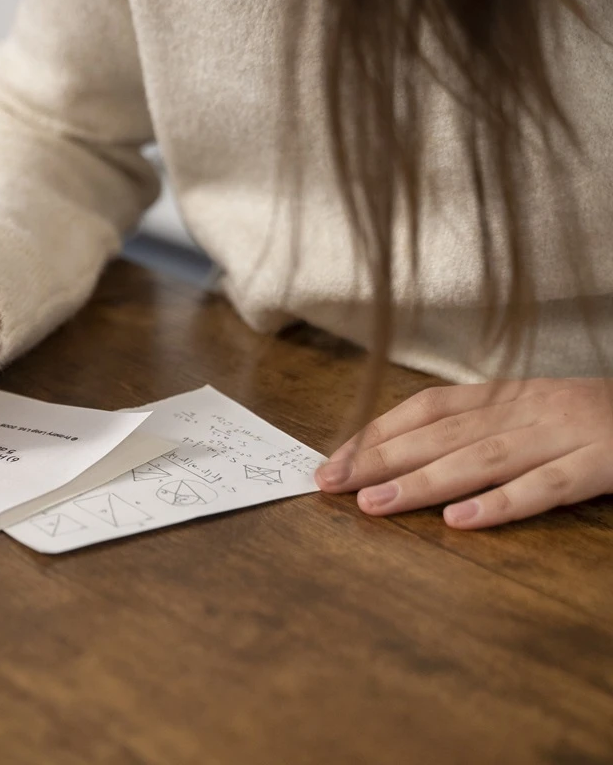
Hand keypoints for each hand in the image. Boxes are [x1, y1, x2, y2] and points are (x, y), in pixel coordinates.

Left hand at [314, 379, 612, 528]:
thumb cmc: (600, 420)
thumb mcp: (537, 412)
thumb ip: (484, 428)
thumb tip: (409, 454)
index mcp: (512, 394)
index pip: (427, 408)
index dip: (378, 431)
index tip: (334, 458)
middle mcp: (531, 408)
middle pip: (441, 434)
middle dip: (380, 458)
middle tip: (329, 483)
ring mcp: (569, 433)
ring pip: (482, 458)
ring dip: (423, 482)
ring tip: (374, 504)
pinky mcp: (606, 462)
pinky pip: (548, 486)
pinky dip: (503, 503)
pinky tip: (462, 521)